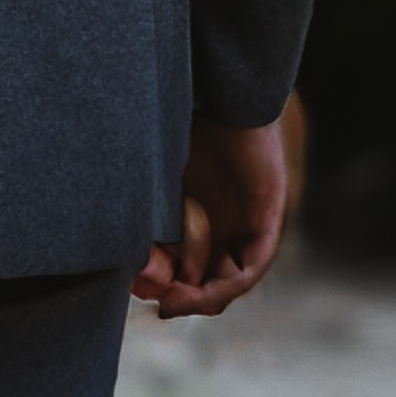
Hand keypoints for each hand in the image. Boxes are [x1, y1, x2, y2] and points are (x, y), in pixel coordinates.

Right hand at [130, 115, 290, 317]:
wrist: (220, 96)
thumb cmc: (186, 127)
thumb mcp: (160, 182)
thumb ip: (149, 216)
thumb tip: (130, 260)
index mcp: (197, 215)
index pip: (183, 264)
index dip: (161, 282)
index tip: (138, 285)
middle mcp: (223, 228)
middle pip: (206, 281)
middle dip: (180, 295)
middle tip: (157, 300)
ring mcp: (245, 228)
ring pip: (227, 282)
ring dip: (200, 297)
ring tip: (173, 299)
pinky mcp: (265, 223)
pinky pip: (251, 268)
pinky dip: (226, 284)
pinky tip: (202, 288)